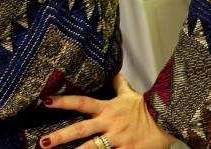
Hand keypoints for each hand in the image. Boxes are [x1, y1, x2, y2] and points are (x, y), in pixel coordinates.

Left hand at [39, 73, 176, 148]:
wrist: (168, 119)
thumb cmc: (146, 108)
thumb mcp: (129, 94)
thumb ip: (118, 84)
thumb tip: (113, 70)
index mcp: (107, 109)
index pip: (81, 102)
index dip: (63, 102)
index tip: (46, 101)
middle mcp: (109, 124)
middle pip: (80, 130)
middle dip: (60, 137)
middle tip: (42, 142)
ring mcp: (117, 140)